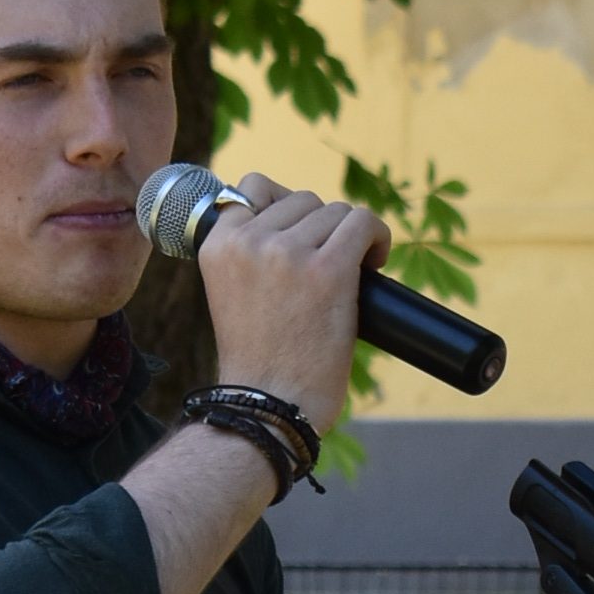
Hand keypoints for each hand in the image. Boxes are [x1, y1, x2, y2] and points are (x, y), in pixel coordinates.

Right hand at [196, 174, 385, 441]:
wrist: (267, 407)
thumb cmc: (257, 361)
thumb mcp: (231, 292)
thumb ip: (250, 250)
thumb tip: (297, 212)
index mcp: (217, 244)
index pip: (254, 186)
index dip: (285, 209)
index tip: (299, 238)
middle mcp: (248, 240)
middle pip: (303, 200)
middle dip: (320, 230)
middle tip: (326, 268)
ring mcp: (287, 253)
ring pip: (335, 212)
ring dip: (348, 238)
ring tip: (350, 273)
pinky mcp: (328, 270)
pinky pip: (364, 224)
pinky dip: (377, 238)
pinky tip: (377, 262)